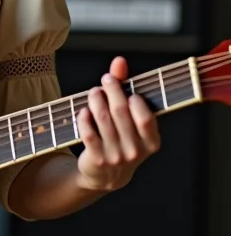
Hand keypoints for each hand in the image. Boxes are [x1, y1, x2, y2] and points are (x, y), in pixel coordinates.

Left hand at [75, 56, 160, 192]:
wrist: (107, 175)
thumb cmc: (122, 138)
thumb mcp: (130, 118)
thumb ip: (125, 87)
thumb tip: (119, 60)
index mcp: (151, 142)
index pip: (145, 118)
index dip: (135, 101)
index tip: (128, 90)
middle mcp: (135, 152)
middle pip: (120, 112)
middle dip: (112, 90)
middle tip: (106, 80)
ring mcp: (115, 156)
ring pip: (102, 119)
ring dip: (96, 99)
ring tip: (94, 92)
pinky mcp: (96, 158)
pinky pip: (87, 131)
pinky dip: (84, 117)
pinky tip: (85, 110)